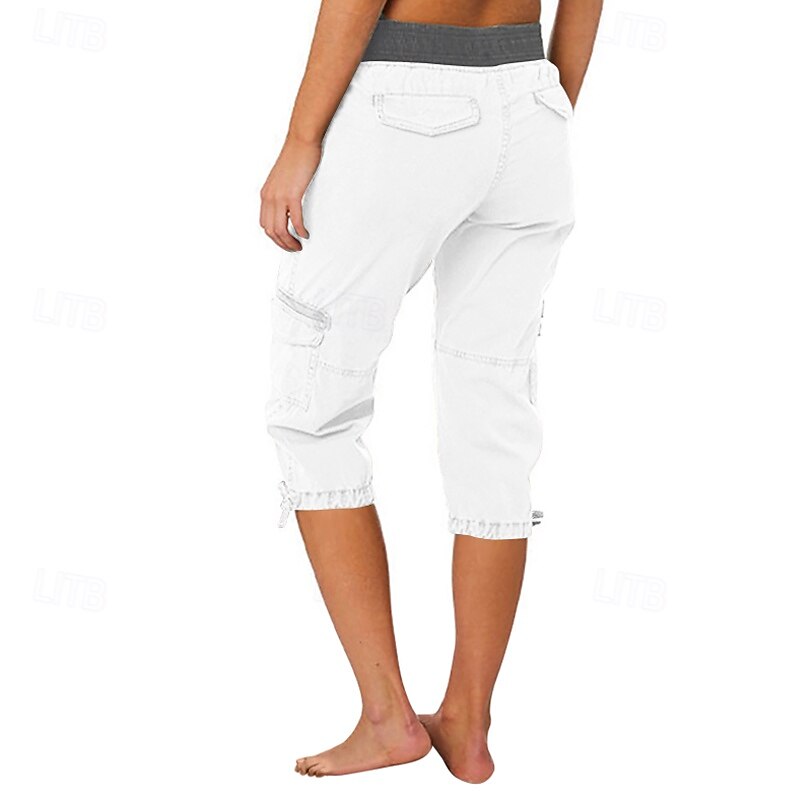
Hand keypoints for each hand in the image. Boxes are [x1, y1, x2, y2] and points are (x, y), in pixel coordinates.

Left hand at [259, 134, 320, 250]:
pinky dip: (300, 231)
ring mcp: (280, 196)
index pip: (265, 224)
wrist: (301, 142)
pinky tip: (305, 234)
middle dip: (282, 244)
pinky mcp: (292, 194)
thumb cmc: (295, 158)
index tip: (286, 241)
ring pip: (280, 229)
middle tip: (294, 248)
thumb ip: (281, 194)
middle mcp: (269, 197)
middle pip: (270, 230)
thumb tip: (288, 207)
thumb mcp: (282, 180)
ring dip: (289, 241)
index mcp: (266, 194)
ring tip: (298, 245)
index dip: (274, 237)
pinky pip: (295, 220)